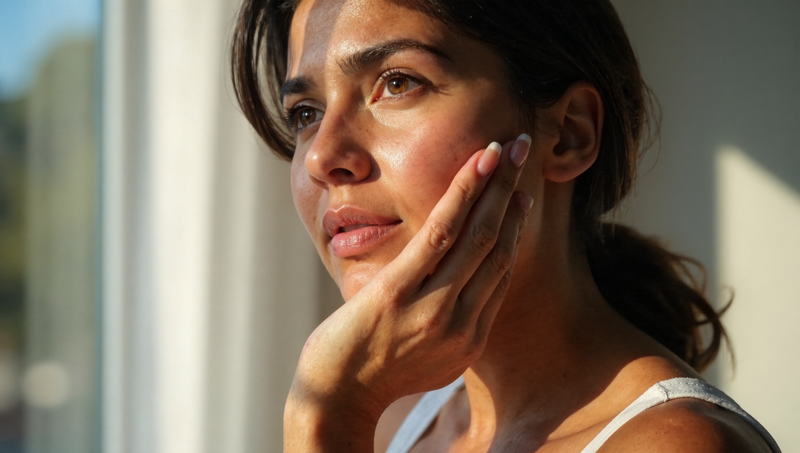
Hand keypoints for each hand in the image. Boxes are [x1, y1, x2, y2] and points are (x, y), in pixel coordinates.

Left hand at [285, 135, 532, 451]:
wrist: (336, 400)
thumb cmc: (373, 372)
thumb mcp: (428, 357)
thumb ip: (451, 322)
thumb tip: (458, 289)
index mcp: (470, 339)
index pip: (501, 272)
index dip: (515, 227)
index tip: (520, 195)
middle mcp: (462, 324)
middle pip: (498, 247)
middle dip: (515, 194)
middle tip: (524, 152)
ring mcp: (434, 308)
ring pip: (478, 235)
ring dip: (496, 186)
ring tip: (506, 148)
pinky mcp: (401, 293)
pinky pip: (441, 234)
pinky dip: (464, 195)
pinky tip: (477, 166)